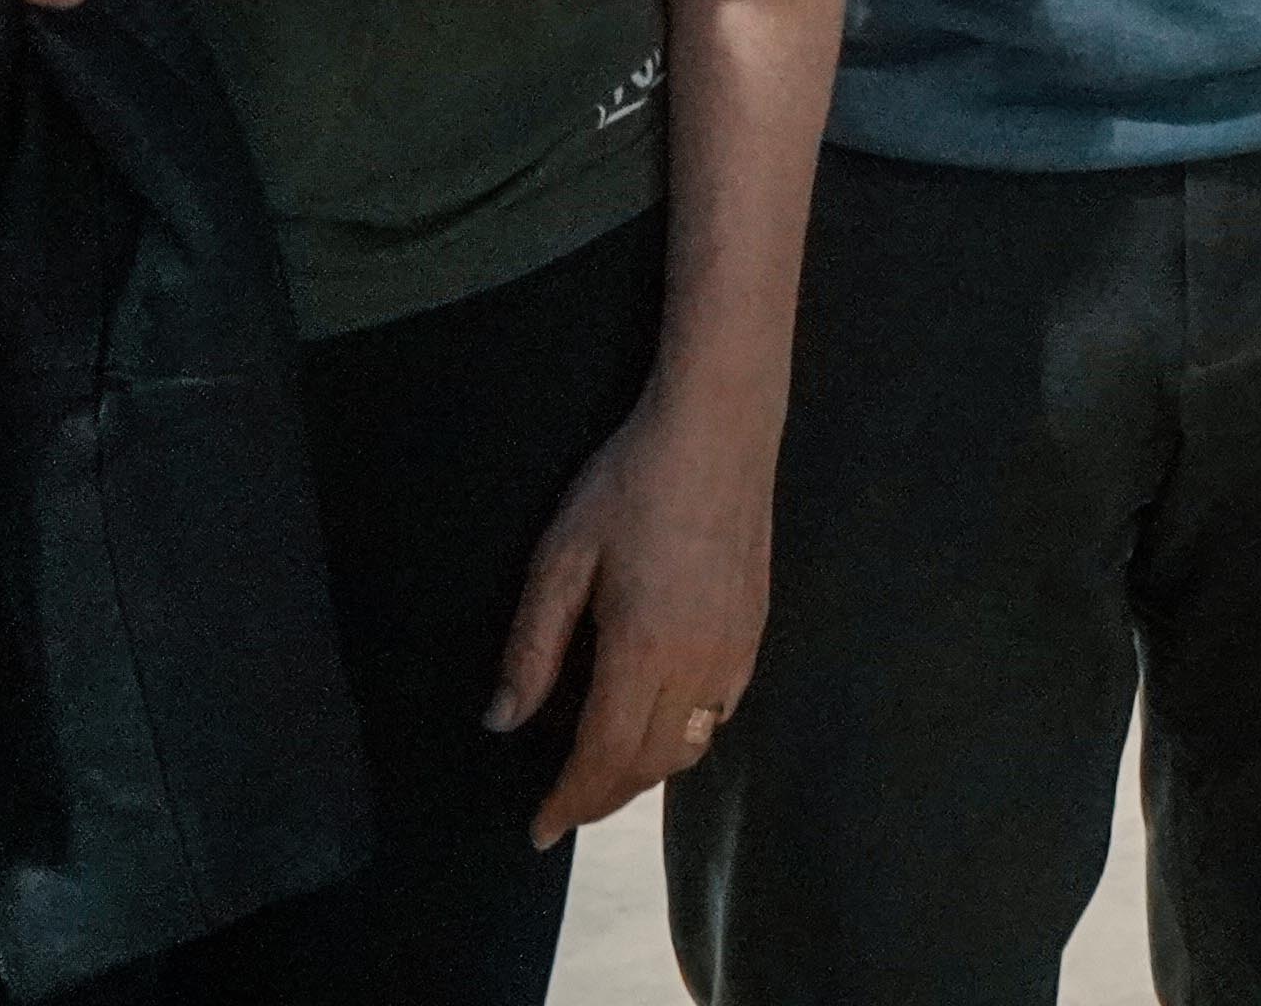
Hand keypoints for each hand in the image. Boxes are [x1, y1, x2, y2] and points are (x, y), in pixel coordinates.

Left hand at [492, 390, 775, 844]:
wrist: (720, 428)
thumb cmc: (630, 484)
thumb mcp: (561, 557)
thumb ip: (532, 647)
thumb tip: (503, 720)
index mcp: (644, 650)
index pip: (605, 758)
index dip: (570, 802)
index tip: (539, 831)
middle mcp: (699, 664)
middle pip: (651, 764)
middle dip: (603, 797)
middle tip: (563, 807)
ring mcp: (737, 650)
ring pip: (691, 745)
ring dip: (645, 772)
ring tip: (603, 771)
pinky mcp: (757, 630)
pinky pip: (720, 712)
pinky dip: (683, 736)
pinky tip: (658, 718)